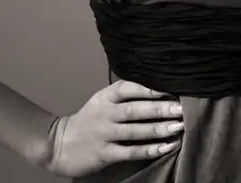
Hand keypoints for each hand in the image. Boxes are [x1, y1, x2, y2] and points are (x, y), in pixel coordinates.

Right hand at [43, 79, 183, 177]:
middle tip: (181, 108)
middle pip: (134, 109)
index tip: (168, 87)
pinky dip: (149, 150)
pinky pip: (130, 152)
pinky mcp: (105, 154)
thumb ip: (123, 95)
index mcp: (105, 97)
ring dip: (158, 129)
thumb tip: (157, 88)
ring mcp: (104, 134)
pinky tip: (165, 147)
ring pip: (134, 131)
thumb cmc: (89, 120)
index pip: (127, 87)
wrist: (59, 144)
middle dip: (159, 109)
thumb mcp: (102, 101)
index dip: (147, 87)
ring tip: (178, 126)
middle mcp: (105, 113)